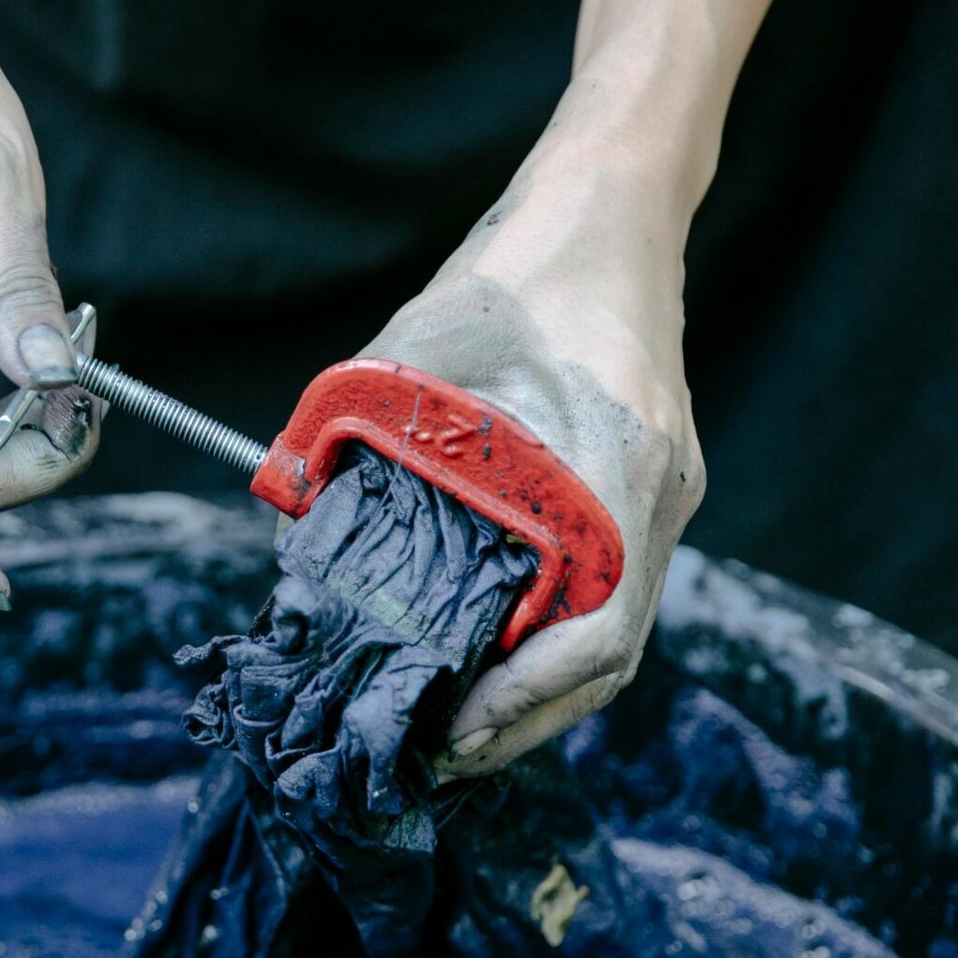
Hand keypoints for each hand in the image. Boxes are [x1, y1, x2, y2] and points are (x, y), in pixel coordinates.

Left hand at [365, 93, 703, 773]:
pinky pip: (602, 590)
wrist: (607, 204)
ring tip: (452, 721)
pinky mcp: (644, 488)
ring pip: (607, 634)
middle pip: (605, 661)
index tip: (456, 734)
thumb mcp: (418, 350)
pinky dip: (545, 637)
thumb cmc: (518, 267)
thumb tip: (297, 532)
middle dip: (522, 720)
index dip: (527, 703)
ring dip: (534, 688)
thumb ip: (359, 439)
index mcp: (621, 466)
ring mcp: (660, 496)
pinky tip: (482, 648)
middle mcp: (658, 496)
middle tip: (436, 752)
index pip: (600, 635)